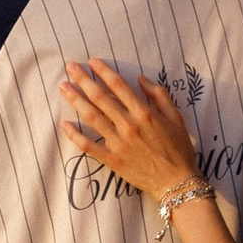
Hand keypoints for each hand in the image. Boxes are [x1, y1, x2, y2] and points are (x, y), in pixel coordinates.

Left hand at [59, 58, 201, 201]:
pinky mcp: (112, 160)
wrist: (177, 182)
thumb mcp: (176, 117)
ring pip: (91, 117)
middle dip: (84, 80)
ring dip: (75, 100)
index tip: (92, 61)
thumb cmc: (178, 149)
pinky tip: (65, 124)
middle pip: (101, 97)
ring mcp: (118, 143)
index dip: (104, 71)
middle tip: (70, 67)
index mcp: (144, 113)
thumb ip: (159, 95)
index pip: (119, 86)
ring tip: (63, 87)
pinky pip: (89, 146)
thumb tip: (140, 79)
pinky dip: (75, 135)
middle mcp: (129, 125)